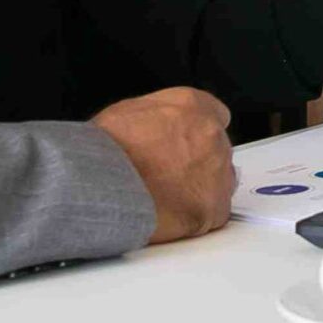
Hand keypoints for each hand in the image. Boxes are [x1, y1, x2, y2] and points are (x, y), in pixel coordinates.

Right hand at [90, 86, 234, 244]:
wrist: (103, 184)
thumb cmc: (107, 149)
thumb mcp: (129, 111)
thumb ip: (161, 116)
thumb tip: (162, 128)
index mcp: (192, 106)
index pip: (216, 114)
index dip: (198, 133)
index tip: (188, 144)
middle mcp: (212, 134)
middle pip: (217, 150)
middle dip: (198, 162)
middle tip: (169, 175)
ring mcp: (217, 172)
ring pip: (220, 181)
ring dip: (200, 189)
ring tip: (167, 198)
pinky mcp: (213, 208)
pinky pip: (213, 214)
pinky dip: (196, 217)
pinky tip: (171, 215)